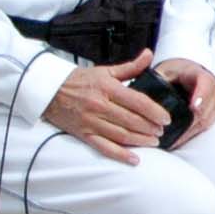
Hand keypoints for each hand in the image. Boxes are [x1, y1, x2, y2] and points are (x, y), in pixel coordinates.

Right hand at [42, 49, 169, 164]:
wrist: (49, 90)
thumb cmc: (79, 80)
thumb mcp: (105, 70)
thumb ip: (130, 66)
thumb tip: (149, 54)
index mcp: (107, 88)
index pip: (137, 101)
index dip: (154, 111)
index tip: (166, 118)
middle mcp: (99, 106)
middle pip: (131, 120)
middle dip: (150, 127)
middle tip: (162, 131)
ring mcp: (91, 122)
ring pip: (121, 135)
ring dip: (140, 140)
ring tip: (154, 141)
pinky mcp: (84, 134)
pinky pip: (104, 147)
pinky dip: (120, 155)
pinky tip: (134, 159)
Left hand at [155, 58, 214, 144]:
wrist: (191, 74)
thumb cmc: (176, 72)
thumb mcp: (166, 70)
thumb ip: (159, 79)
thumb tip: (148, 95)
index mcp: (201, 75)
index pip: (206, 85)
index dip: (201, 97)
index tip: (194, 108)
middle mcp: (214, 89)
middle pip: (206, 109)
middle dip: (189, 123)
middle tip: (172, 133)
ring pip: (206, 121)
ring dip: (189, 133)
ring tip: (172, 142)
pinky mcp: (214, 113)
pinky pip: (205, 127)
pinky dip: (190, 134)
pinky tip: (177, 141)